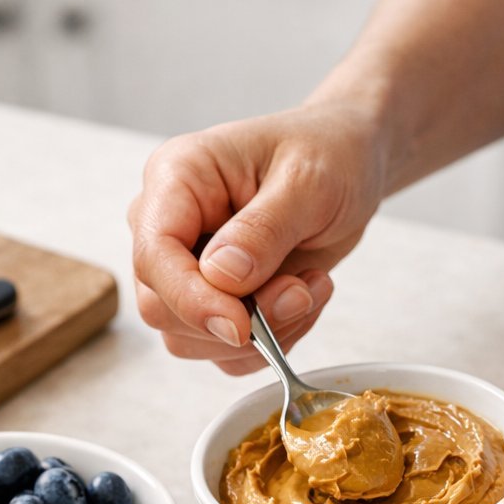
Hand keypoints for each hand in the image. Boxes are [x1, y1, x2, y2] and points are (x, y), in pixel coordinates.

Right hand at [128, 99, 387, 373]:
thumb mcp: (308, 181)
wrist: (349, 164)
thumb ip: (263, 230)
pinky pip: (223, 351)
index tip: (241, 326)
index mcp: (176, 179)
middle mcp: (169, 227)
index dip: (191, 300)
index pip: (154, 256)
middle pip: (162, 308)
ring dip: (261, 334)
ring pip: (190, 339)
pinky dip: (270, 343)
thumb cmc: (326, 152)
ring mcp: (184, 269)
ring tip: (311, 287)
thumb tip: (220, 277)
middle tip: (300, 294)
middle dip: (236, 320)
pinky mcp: (210, 302)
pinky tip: (303, 299)